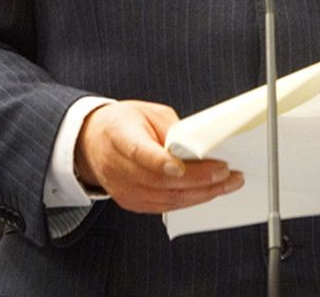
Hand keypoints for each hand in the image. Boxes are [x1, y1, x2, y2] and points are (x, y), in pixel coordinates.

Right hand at [74, 100, 243, 213]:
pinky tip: (208, 192)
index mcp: (119, 135)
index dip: (159, 161)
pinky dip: (189, 200)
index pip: (139, 152)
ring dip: (201, 194)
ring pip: (166, 199)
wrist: (93, 143)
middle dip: (198, 179)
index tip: (181, 166)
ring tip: (227, 184)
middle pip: (160, 180)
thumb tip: (198, 148)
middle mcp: (118, 167)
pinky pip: (164, 207)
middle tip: (226, 173)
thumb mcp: (148, 112)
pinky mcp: (131, 203)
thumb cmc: (124, 123)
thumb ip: (171, 129)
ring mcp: (123, 189)